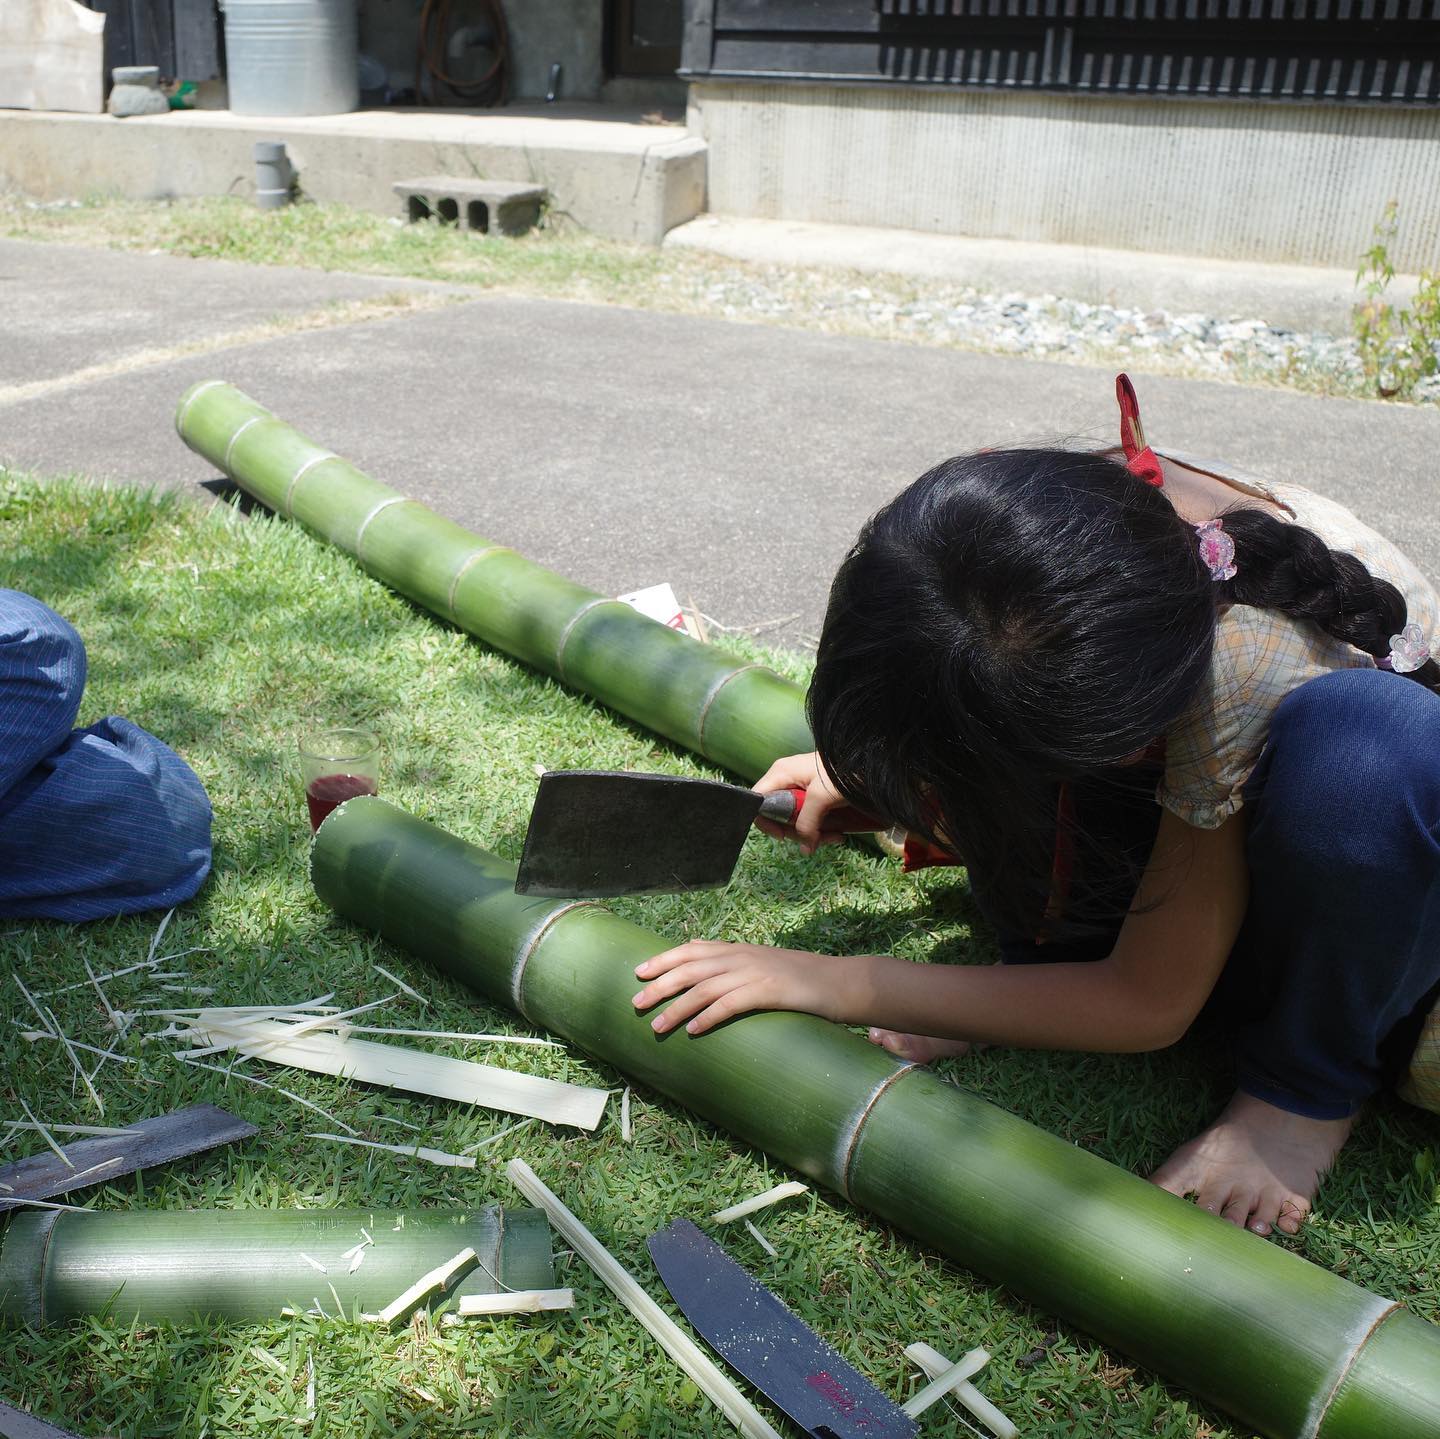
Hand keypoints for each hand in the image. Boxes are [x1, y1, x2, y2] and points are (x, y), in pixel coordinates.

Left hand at [633, 940, 855, 1035]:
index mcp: (739, 950)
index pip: (692, 950)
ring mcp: (755, 972)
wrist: (841, 981)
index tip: (639, 972)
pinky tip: (692, 1030)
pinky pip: (731, 1004)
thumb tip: (705, 965)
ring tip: (657, 1026)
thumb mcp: (764, 964)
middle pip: (691, 968)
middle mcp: (742, 957)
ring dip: (677, 1007)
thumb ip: (736, 964)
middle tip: (635, 1002)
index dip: (664, 959)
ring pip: (705, 987)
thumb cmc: (802, 980)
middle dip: (660, 984)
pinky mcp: (768, 991)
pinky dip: (708, 1016)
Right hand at [751, 752, 848, 853]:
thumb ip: (807, 822)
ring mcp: (800, 787)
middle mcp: (786, 779)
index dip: (765, 821)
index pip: (758, 800)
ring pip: (795, 819)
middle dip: (797, 832)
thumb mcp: (821, 797)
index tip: (783, 836)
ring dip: (813, 833)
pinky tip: (837, 833)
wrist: (871, 765)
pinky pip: (809, 816)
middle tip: (817, 841)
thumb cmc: (842, 773)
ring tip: (835, 837)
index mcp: (781, 773)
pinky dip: (821, 828)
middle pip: (777, 814)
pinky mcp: (814, 795)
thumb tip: (805, 848)